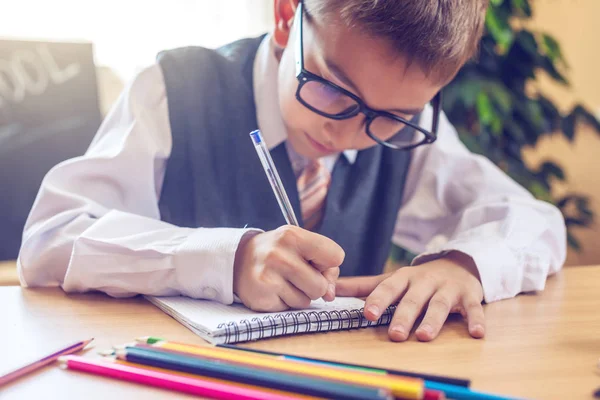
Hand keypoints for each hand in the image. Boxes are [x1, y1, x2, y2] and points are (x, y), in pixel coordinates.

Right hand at [233, 225, 344, 311]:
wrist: (237, 259)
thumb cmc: (278, 252)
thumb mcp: (301, 245)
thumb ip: (325, 268)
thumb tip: (330, 295)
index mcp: (292, 235)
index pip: (336, 256)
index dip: (329, 263)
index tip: (315, 260)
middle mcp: (279, 255)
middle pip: (321, 286)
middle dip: (314, 285)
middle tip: (297, 274)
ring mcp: (268, 277)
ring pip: (306, 301)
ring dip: (299, 295)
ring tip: (283, 281)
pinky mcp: (261, 297)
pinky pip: (289, 309)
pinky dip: (285, 302)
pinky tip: (273, 290)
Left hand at [336, 251, 484, 341]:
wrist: (459, 264)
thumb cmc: (418, 279)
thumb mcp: (392, 279)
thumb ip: (362, 286)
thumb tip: (330, 289)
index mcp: (404, 278)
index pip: (388, 288)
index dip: (378, 300)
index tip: (367, 314)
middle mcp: (424, 282)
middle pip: (412, 299)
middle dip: (403, 316)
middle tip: (395, 335)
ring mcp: (447, 289)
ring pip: (439, 305)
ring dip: (432, 320)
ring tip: (424, 336)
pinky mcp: (468, 296)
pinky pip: (473, 308)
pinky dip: (475, 320)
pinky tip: (477, 333)